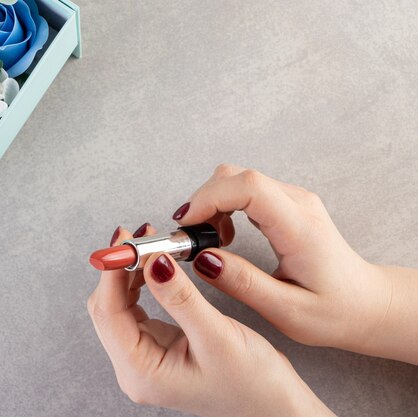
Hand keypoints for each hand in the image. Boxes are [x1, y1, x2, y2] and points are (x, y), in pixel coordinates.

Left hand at [87, 226, 334, 416]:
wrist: (274, 405)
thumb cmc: (253, 383)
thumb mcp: (217, 336)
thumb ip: (180, 297)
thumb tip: (152, 261)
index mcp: (141, 372)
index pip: (109, 313)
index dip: (112, 272)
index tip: (124, 241)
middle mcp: (134, 367)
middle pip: (107, 307)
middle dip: (120, 268)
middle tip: (139, 235)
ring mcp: (143, 356)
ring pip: (119, 304)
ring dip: (130, 272)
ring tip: (149, 243)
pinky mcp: (155, 346)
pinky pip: (136, 307)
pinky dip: (142, 282)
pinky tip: (154, 263)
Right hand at [175, 164, 417, 364]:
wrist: (366, 304)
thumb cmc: (334, 311)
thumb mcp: (287, 311)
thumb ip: (242, 283)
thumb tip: (202, 259)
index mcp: (300, 228)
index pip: (248, 188)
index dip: (209, 198)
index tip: (185, 224)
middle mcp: (298, 204)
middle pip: (236, 176)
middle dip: (203, 201)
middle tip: (190, 238)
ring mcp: (293, 199)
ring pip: (237, 179)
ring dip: (212, 204)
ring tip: (209, 241)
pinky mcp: (286, 204)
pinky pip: (245, 190)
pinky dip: (224, 206)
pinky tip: (225, 236)